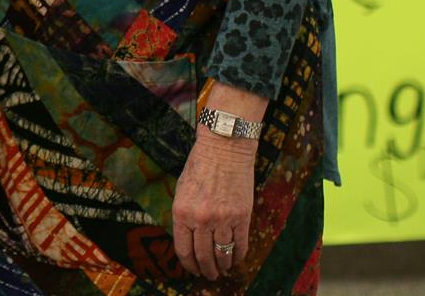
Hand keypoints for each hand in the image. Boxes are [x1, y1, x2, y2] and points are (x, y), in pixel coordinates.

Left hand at [172, 130, 256, 279]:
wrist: (224, 148)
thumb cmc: (199, 166)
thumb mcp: (182, 190)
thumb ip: (184, 216)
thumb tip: (188, 240)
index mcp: (181, 212)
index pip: (183, 249)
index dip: (188, 264)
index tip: (193, 270)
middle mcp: (201, 219)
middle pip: (203, 256)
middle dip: (206, 270)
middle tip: (209, 276)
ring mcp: (223, 219)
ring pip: (223, 254)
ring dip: (223, 266)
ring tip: (223, 270)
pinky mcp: (242, 217)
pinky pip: (241, 244)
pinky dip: (238, 256)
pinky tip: (236, 260)